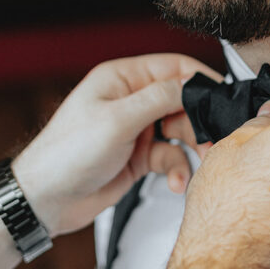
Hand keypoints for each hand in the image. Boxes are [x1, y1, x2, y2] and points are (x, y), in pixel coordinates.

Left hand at [13, 54, 221, 235]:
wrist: (45, 200)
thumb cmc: (66, 155)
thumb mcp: (117, 121)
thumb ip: (158, 99)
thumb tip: (194, 84)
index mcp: (122, 79)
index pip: (174, 68)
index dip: (202, 82)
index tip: (224, 100)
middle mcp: (131, 100)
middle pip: (183, 102)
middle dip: (201, 123)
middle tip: (214, 142)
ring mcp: (136, 129)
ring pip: (182, 132)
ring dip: (193, 150)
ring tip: (199, 164)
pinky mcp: (139, 157)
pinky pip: (171, 157)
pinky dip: (178, 169)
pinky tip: (176, 183)